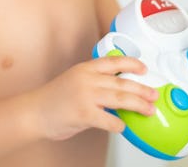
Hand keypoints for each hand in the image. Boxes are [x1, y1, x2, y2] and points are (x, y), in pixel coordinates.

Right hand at [32, 56, 158, 140]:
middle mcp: (87, 79)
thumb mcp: (75, 81)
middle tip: (153, 94)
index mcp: (85, 69)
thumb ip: (95, 83)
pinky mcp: (83, 113)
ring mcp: (85, 95)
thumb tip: (118, 92)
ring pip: (120, 99)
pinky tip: (122, 126)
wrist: (33, 112)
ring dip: (138, 105)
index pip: (114, 62)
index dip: (132, 63)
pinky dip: (118, 124)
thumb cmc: (53, 99)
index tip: (144, 68)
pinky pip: (108, 120)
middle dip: (142, 89)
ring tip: (148, 109)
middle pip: (122, 82)